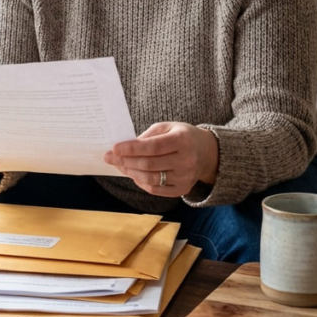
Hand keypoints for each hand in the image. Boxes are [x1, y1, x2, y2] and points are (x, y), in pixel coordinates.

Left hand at [104, 122, 218, 197]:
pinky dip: (141, 182)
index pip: (152, 147)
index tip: (114, 148)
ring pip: (150, 179)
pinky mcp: (182, 189)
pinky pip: (155, 189)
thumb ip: (147, 136)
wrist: (207, 153)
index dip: (131, 149)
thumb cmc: (182, 136)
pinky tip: (133, 174)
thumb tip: (125, 148)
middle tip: (109, 157)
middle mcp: (186, 160)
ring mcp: (185, 177)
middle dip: (125, 161)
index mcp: (183, 140)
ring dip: (130, 172)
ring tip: (119, 165)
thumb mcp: (167, 127)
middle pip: (149, 164)